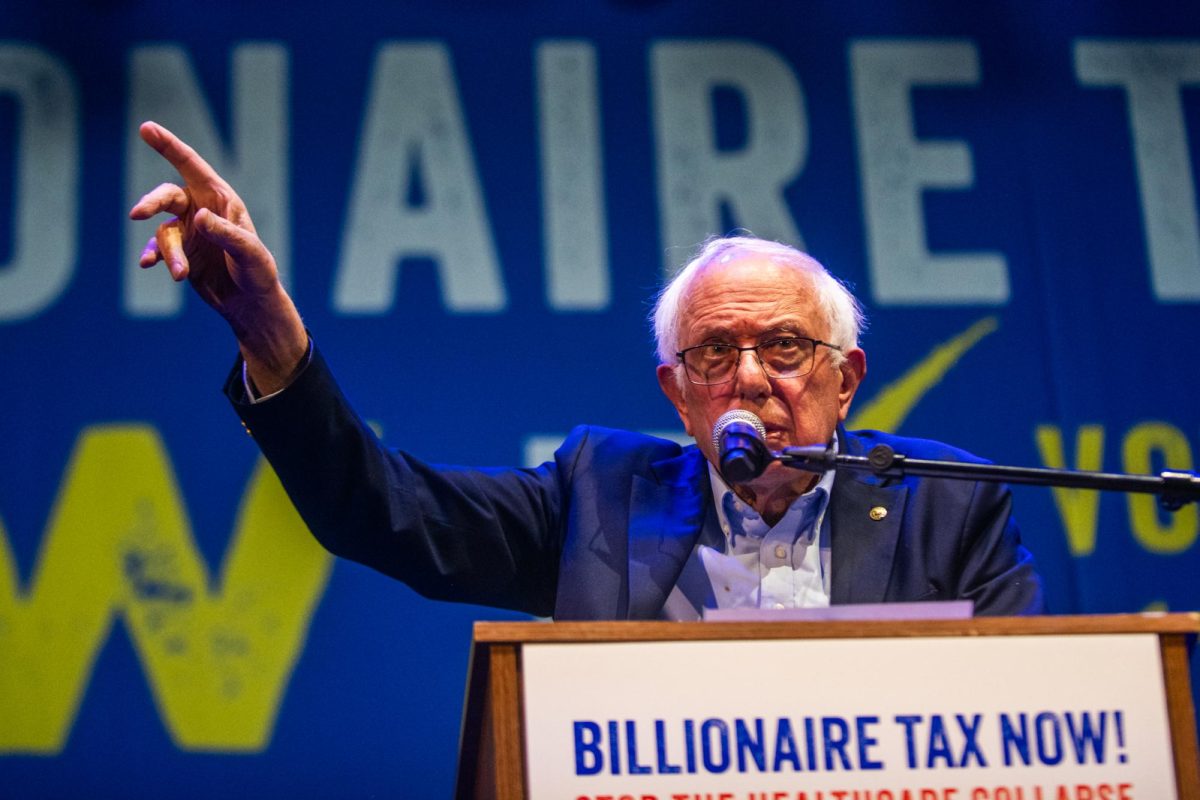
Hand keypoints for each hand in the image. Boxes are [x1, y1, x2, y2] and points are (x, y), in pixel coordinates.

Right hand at [129, 121, 306, 392]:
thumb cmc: (258, 273)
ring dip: (169, 253)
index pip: (191, 166)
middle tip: (137, 214)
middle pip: (168, 196)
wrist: (251, 303)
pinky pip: (158, 249)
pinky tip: (147, 264)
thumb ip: (226, 233)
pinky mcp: (181, 253)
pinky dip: (153, 256)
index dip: (168, 146)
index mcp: (222, 199)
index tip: (146, 128)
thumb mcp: (249, 253)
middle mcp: (202, 210)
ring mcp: (189, 231)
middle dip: (151, 202)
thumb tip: (199, 217)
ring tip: (180, 274)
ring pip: (165, 232)